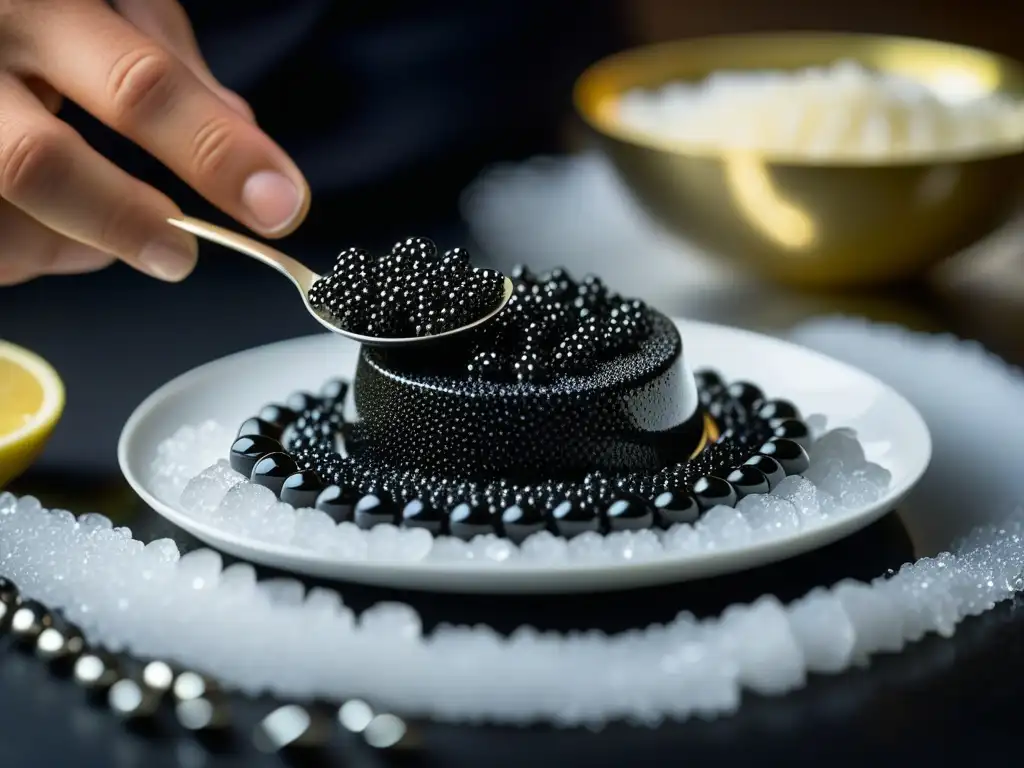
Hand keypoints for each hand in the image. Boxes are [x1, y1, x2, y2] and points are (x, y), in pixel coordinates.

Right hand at [0, 0, 309, 285]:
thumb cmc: (27, 2)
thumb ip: (160, 50)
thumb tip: (242, 127)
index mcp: (37, 2)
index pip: (139, 85)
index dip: (216, 152)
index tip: (279, 203)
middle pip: (39, 164)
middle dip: (126, 221)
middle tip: (180, 254)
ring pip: (1, 224)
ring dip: (71, 242)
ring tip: (105, 213)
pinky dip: (32, 251)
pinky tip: (46, 217)